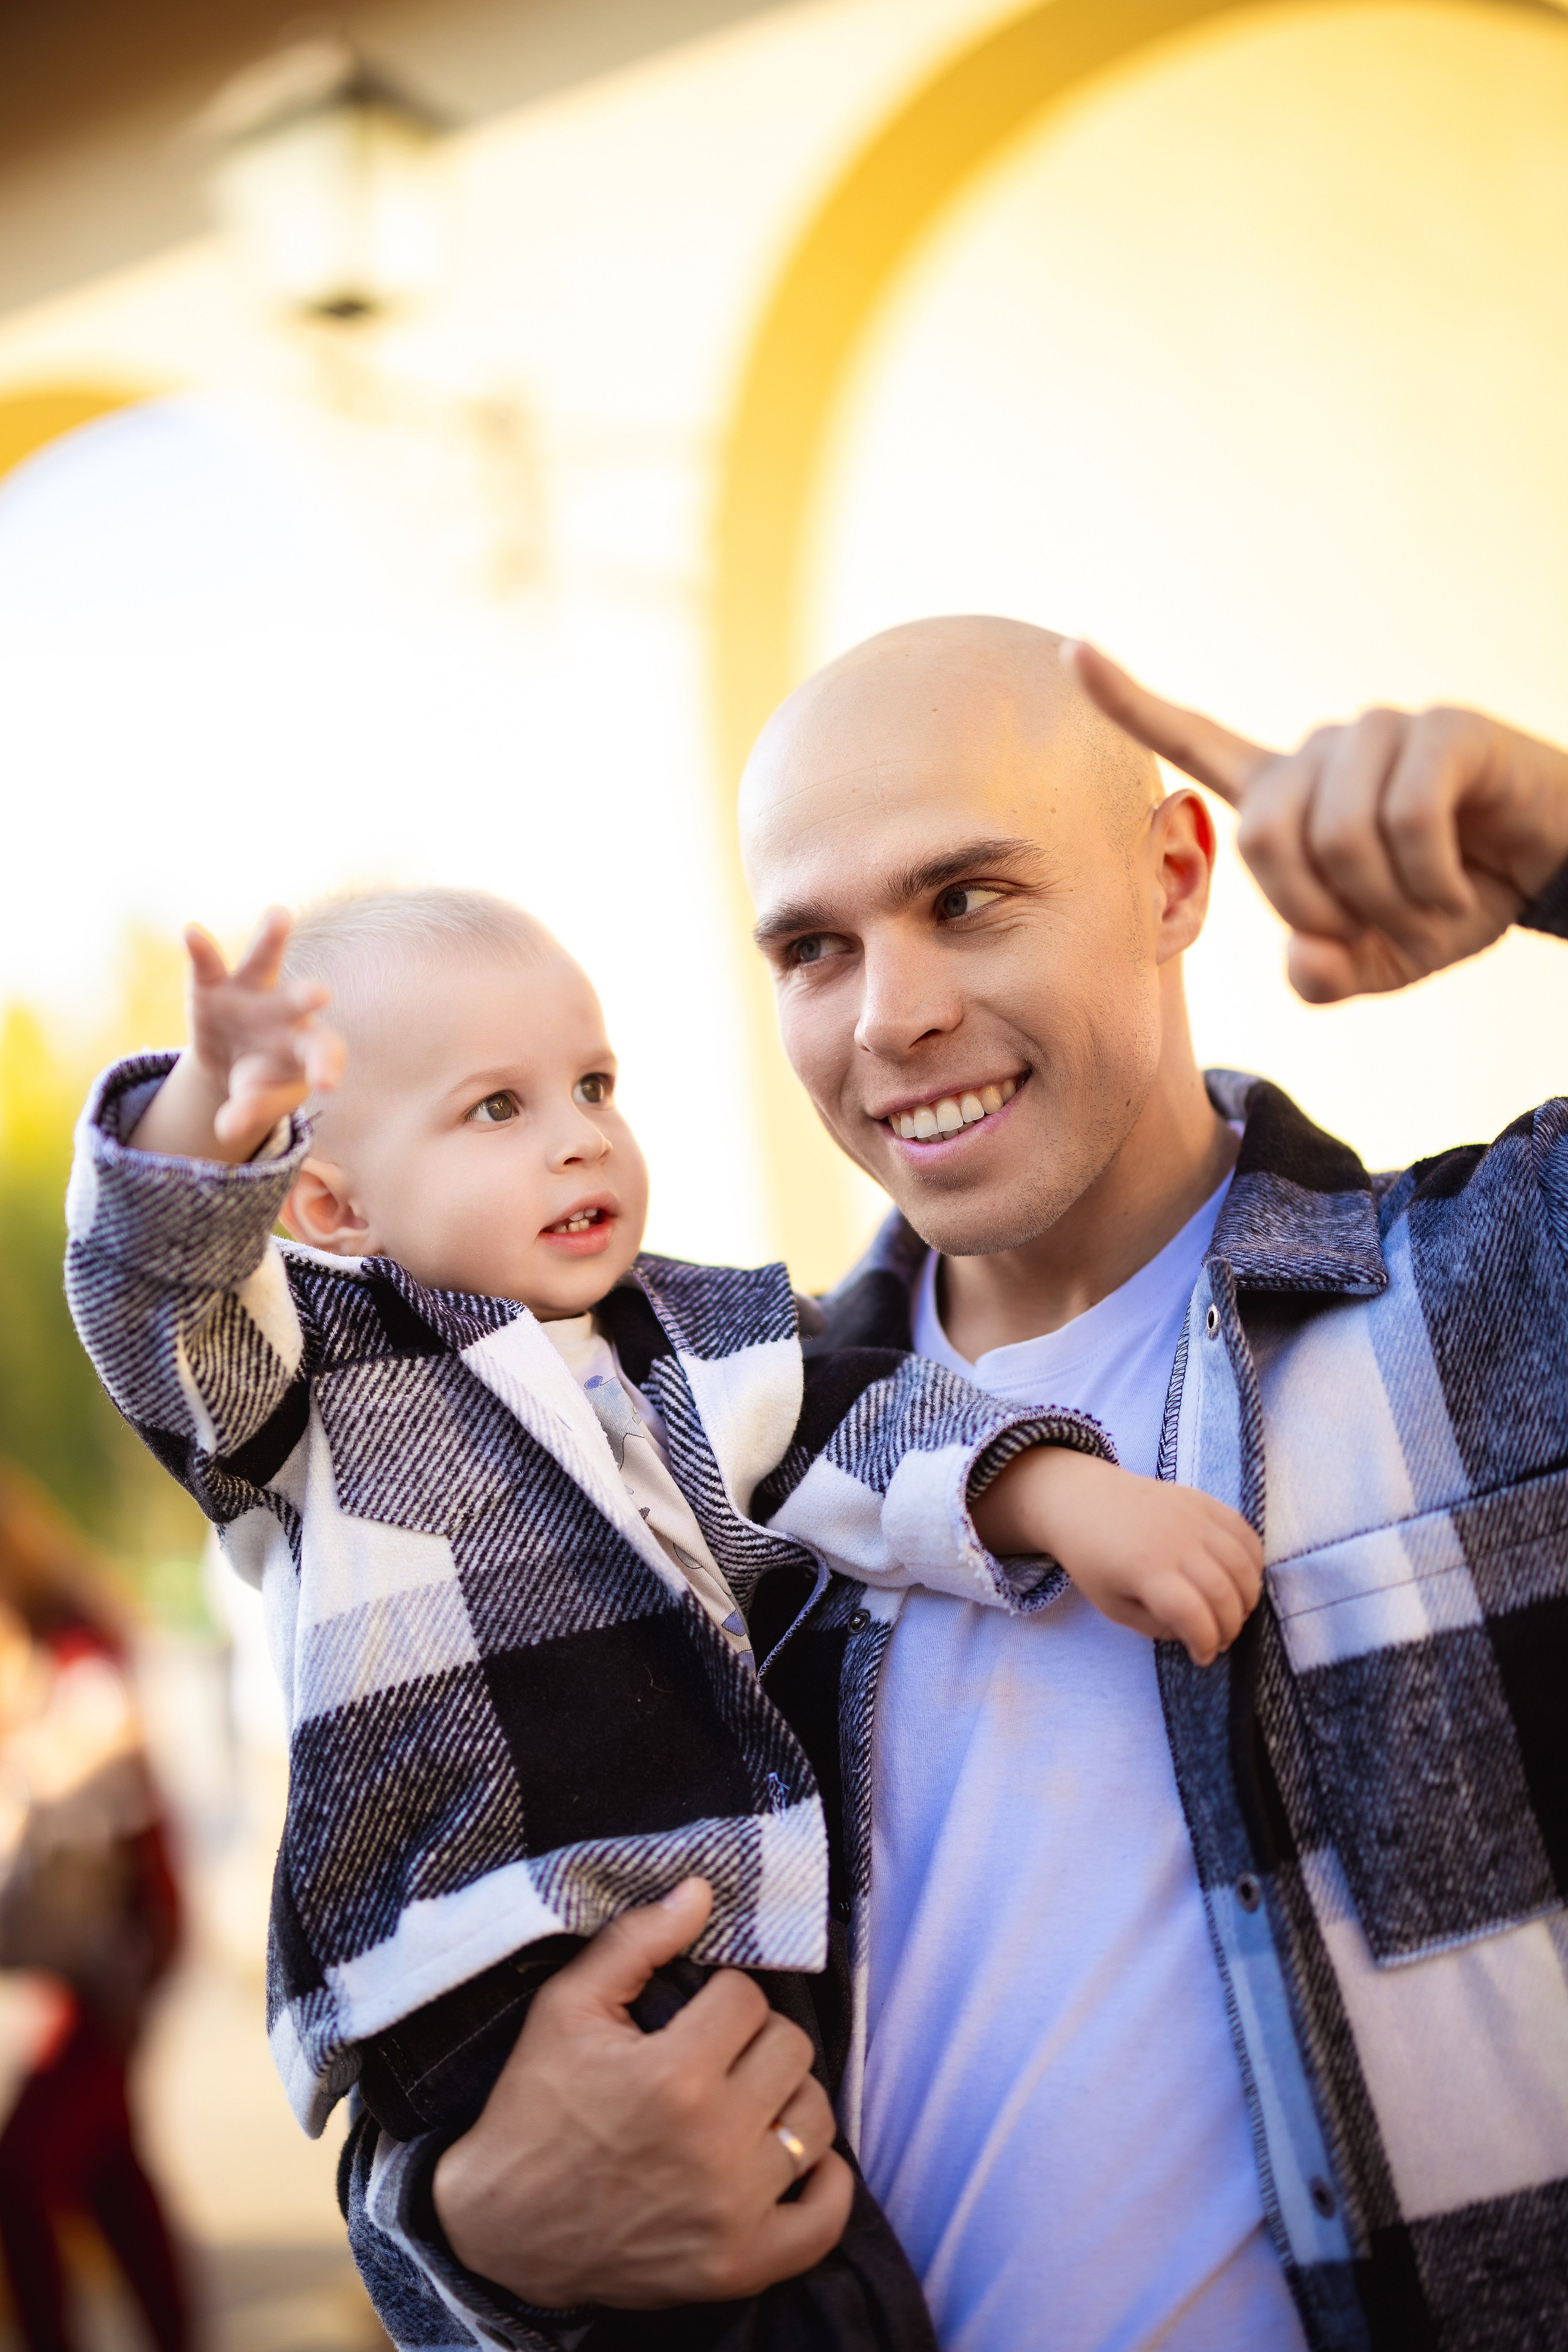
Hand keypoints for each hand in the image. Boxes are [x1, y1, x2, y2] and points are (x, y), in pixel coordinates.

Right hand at [127, 908, 342, 1163]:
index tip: (326, 1084)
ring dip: (271, 940)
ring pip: (264, 962)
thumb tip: (226, 1130)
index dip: (324, 1066)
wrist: (234, 1061)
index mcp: (306, 1046)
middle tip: (320, 992)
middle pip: (298, 1001)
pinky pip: (209, 965)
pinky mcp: (214, 985)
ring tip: (280, 915)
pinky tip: (191, 932)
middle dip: (304, 997)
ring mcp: (250, 992)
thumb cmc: (262, 1081)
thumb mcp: (259, 1099)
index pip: (322, 1052)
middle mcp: (284, 1013)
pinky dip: (201, 950)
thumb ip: (249, 1111)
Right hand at [432, 1880, 853, 2310]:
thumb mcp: (566, 2008)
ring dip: (786, 2100)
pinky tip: (795, 2159)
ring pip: (815, 2121)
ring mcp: (733, 2211)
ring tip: (745, 2101)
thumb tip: (702, 1888)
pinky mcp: (740, 2266)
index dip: (719, 1996)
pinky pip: (825, 2219)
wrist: (504, 2231)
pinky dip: (825, 2184)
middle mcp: (713, 2143)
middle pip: (791, 2050)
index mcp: (674, 2074)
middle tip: (717, 2054)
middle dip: (755, 2040)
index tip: (691, 2016)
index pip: (747, 1998)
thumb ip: (636, 1940)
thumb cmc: (535, 2107)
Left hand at [975, 1447, 1261, 1665]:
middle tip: (1220, 1640)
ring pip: (1242, 1563)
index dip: (1206, 1643)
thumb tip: (1196, 1634)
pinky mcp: (1202, 1500)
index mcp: (1145, 1570)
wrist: (1081, 1499)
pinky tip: (1242, 1579)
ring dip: (1247, 1597)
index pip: (1193, 1614)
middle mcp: (1175, 1541)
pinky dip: (1254, 1561)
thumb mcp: (1113, 1606)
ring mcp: (1192, 1516)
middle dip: (1230, 1627)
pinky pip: (1245, 1532)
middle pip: (1224, 1592)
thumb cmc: (1093, 1559)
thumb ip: (1156, 1627)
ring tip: (1234, 1612)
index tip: (1202, 1656)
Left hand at [1066, 640, 1567, 1002]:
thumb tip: (1308, 965)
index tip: (1071, 651)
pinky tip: (1466, 888)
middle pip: (1261, 836)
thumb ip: (1325, 975)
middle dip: (1316, 908)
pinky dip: (1433, 882)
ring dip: (1390, 903)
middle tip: (1379, 930)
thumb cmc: (1451, 902)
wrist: (1551, 873)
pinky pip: (1406, 822)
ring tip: (1434, 906)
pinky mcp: (1445, 730)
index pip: (1193, 737)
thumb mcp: (1378, 961)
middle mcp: (1322, 752)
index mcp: (1287, 793)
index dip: (1130, 700)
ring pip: (1337, 835)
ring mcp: (1381, 733)